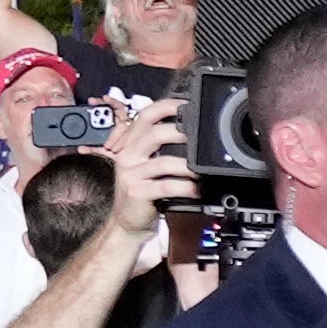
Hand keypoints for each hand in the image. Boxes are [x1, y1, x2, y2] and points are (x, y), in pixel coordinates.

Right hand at [99, 97, 196, 235]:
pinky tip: (195, 189)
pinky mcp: (137, 192)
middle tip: (199, 139)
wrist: (127, 222)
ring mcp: (131, 174)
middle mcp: (127, 156)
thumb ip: (159, 148)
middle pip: (155, 134)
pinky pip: (167, 185)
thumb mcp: (146, 165)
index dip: (166, 107)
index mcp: (130, 145)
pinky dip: (186, 187)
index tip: (186, 104)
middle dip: (181, 133)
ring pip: (164, 162)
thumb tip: (190, 130)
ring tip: (200, 172)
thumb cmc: (142, 191)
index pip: (145, 116)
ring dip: (188, 167)